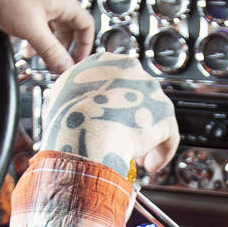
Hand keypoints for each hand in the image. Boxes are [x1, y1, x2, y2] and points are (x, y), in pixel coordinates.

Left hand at [0, 0, 91, 74]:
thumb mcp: (32, 29)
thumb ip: (50, 51)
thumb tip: (65, 67)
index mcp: (63, 1)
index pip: (87, 25)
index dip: (84, 46)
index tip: (76, 61)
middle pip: (68, 28)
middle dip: (61, 48)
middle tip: (54, 63)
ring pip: (51, 26)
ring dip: (45, 43)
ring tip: (33, 56)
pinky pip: (38, 21)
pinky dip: (34, 35)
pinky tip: (22, 44)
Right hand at [39, 52, 179, 179]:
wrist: (84, 134)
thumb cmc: (67, 120)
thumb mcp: (60, 99)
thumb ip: (73, 97)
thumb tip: (76, 108)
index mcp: (104, 62)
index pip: (116, 80)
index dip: (114, 104)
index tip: (110, 118)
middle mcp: (131, 70)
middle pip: (137, 97)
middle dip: (131, 121)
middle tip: (123, 139)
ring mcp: (150, 90)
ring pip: (153, 116)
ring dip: (146, 137)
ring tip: (136, 157)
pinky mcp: (164, 114)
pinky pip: (168, 135)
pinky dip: (161, 152)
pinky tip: (150, 164)